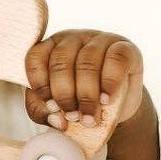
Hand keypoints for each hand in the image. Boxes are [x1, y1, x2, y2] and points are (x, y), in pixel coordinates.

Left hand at [23, 29, 144, 130]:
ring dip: (87, 95)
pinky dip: (110, 83)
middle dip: (65, 96)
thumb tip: (57, 120)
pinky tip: (107, 100)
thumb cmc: (80, 102)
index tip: (52, 107)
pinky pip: (116, 60)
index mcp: (50, 49)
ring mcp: (99, 39)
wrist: (118, 105)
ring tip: (90, 118)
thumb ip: (43, 111)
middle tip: (73, 117)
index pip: (35, 58)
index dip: (41, 85)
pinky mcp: (125, 48)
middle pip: (60, 62)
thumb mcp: (57, 108)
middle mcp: (72, 39)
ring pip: (87, 62)